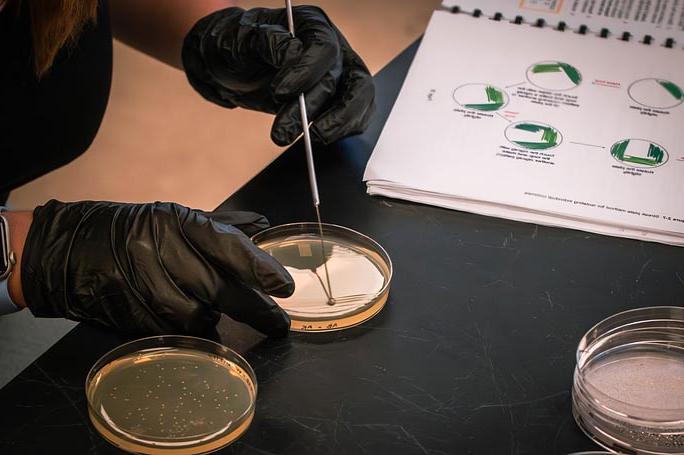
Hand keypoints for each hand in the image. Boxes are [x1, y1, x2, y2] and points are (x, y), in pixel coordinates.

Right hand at [21, 200, 293, 336]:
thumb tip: (264, 224)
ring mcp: (144, 286)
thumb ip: (221, 225)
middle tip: (280, 325)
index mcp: (177, 223)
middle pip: (222, 289)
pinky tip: (190, 321)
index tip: (285, 287)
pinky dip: (189, 330)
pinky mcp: (131, 314)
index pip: (230, 246)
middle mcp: (163, 252)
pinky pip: (174, 331)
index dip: (261, 269)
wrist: (65, 252)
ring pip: (199, 315)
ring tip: (222, 315)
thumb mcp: (173, 217)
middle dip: (257, 310)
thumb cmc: (128, 231)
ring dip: (217, 320)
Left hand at [182, 5, 374, 145]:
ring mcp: (338, 73)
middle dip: (314, 107)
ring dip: (338, 123)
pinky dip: (344, 129)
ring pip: (359, 96)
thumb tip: (291, 52)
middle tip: (285, 131)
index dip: (307, 72)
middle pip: (340, 77)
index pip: (323, 47)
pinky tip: (320, 137)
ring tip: (313, 139)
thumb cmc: (236, 47)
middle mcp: (331, 46)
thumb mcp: (240, 40)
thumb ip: (265, 42)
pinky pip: (356, 114)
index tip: (280, 92)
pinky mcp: (338, 98)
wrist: (232, 68)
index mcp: (310, 24)